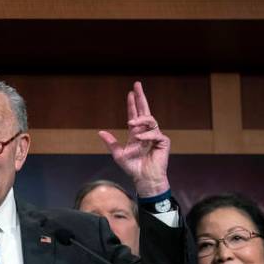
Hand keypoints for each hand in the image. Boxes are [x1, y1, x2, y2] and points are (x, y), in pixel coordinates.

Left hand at [98, 81, 170, 196]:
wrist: (144, 178)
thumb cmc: (132, 168)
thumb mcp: (118, 155)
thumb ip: (111, 143)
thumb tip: (100, 132)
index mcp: (136, 134)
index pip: (135, 115)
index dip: (132, 104)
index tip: (130, 93)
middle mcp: (146, 133)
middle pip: (145, 111)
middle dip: (141, 97)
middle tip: (137, 85)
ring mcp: (155, 136)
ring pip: (150, 120)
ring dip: (140, 120)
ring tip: (131, 123)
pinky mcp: (163, 142)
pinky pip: (155, 134)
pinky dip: (147, 135)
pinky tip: (140, 138)